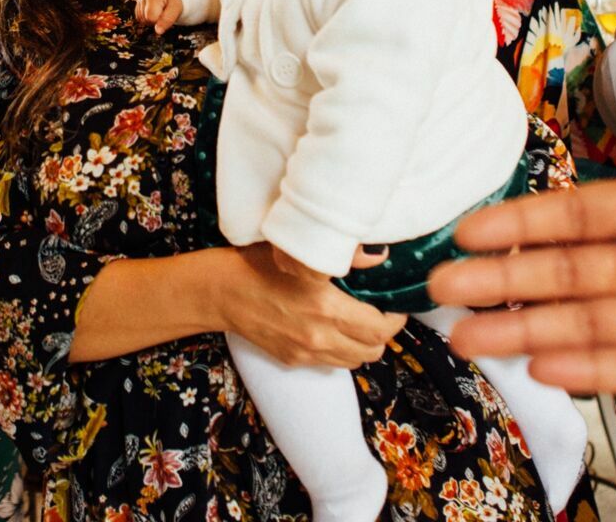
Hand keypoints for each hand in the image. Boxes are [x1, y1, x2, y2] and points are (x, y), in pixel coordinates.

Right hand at [134, 0, 182, 33]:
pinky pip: (139, 15)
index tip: (166, 14)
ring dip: (150, 18)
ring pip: (141, 19)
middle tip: (164, 11)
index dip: (159, 20)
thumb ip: (167, 20)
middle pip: (144, 19)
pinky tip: (153, 10)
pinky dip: (146, 16)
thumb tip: (158, 31)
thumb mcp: (176, 8)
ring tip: (159, 10)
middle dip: (155, 20)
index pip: (151, 18)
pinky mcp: (137, 1)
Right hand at [218, 244, 406, 367]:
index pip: (381, 328)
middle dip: (383, 333)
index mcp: (327, 307)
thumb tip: (379, 256)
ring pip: (354, 361)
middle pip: (373, 350)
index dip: (395, 318)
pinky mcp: (292, 359)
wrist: (220, 291)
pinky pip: (329, 362)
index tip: (395, 305)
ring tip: (358, 323)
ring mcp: (305, 352)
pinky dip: (339, 350)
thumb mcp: (300, 253)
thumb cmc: (258, 264)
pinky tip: (331, 329)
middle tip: (380, 313)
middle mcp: (319, 336)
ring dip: (363, 345)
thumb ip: (346, 255)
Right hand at [428, 37, 615, 398]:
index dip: (523, 222)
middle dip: (502, 279)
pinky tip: (544, 364)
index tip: (471, 226)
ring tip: (470, 334)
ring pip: (588, 323)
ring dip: (526, 327)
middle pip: (566, 273)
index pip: (579, 217)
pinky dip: (592, 368)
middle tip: (443, 284)